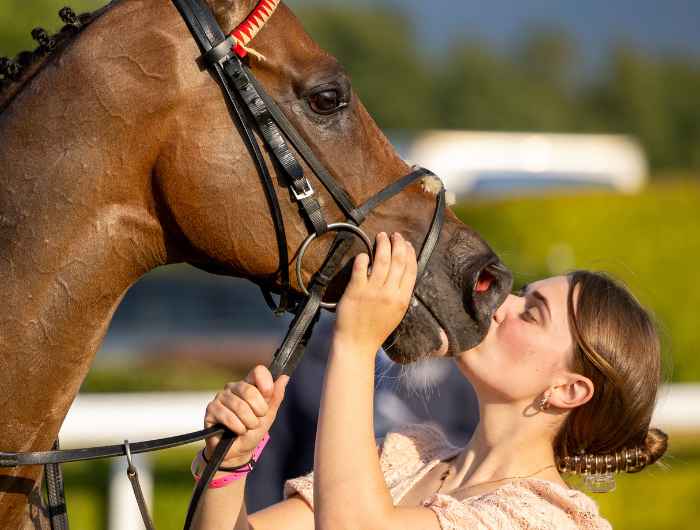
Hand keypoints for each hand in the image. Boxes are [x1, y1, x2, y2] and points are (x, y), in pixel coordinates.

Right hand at [203, 365, 288, 466]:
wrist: (239, 451)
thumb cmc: (253, 430)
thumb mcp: (269, 414)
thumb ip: (276, 396)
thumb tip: (284, 377)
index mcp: (249, 384)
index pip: (258, 371)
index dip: (266, 383)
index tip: (268, 394)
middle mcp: (233, 387)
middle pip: (250, 390)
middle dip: (259, 410)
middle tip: (257, 420)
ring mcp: (221, 397)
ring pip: (240, 406)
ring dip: (249, 422)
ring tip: (247, 428)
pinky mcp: (211, 409)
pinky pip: (228, 416)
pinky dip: (238, 427)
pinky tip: (237, 431)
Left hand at [334, 232, 417, 354]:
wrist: (357, 344)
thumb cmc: (376, 331)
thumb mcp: (396, 313)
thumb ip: (399, 294)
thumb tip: (401, 272)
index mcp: (402, 299)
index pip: (410, 270)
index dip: (410, 254)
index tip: (407, 244)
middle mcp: (389, 293)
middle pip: (398, 261)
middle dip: (397, 244)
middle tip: (395, 235)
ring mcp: (372, 291)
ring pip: (381, 260)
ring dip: (382, 245)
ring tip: (381, 236)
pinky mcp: (355, 290)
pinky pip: (360, 268)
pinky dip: (363, 258)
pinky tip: (363, 253)